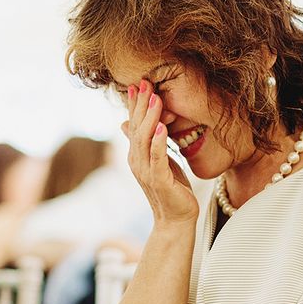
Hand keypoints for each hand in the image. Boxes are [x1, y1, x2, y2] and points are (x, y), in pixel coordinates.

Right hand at [124, 80, 198, 226]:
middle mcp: (137, 162)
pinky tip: (162, 127)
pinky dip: (158, 141)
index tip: (138, 83)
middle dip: (140, 105)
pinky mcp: (159, 181)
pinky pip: (157, 158)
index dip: (134, 104)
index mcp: (137, 156)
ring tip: (155, 99)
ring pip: (145, 140)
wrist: (175, 220)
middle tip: (144, 83)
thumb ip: (147, 143)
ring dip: (150, 118)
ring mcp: (146, 172)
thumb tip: (126, 124)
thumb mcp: (158, 161)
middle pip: (136, 128)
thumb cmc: (171, 190)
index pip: (133, 125)